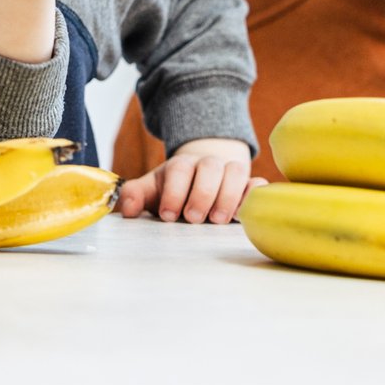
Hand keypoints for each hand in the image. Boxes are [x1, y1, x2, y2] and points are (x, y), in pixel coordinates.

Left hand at [116, 138, 265, 223]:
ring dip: (229, 195)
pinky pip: (258, 183)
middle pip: (210, 168)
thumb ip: (135, 196)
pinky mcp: (249, 184)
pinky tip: (245, 213)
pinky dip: (255, 195)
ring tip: (219, 220)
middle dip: (202, 193)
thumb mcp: (152, 189)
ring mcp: (230, 171)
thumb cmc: (174, 188)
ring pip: (236, 171)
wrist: (201, 174)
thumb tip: (126, 210)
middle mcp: (207, 164)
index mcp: (181, 165)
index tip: (168, 215)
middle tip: (195, 219)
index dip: (174, 192)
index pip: (179, 170)